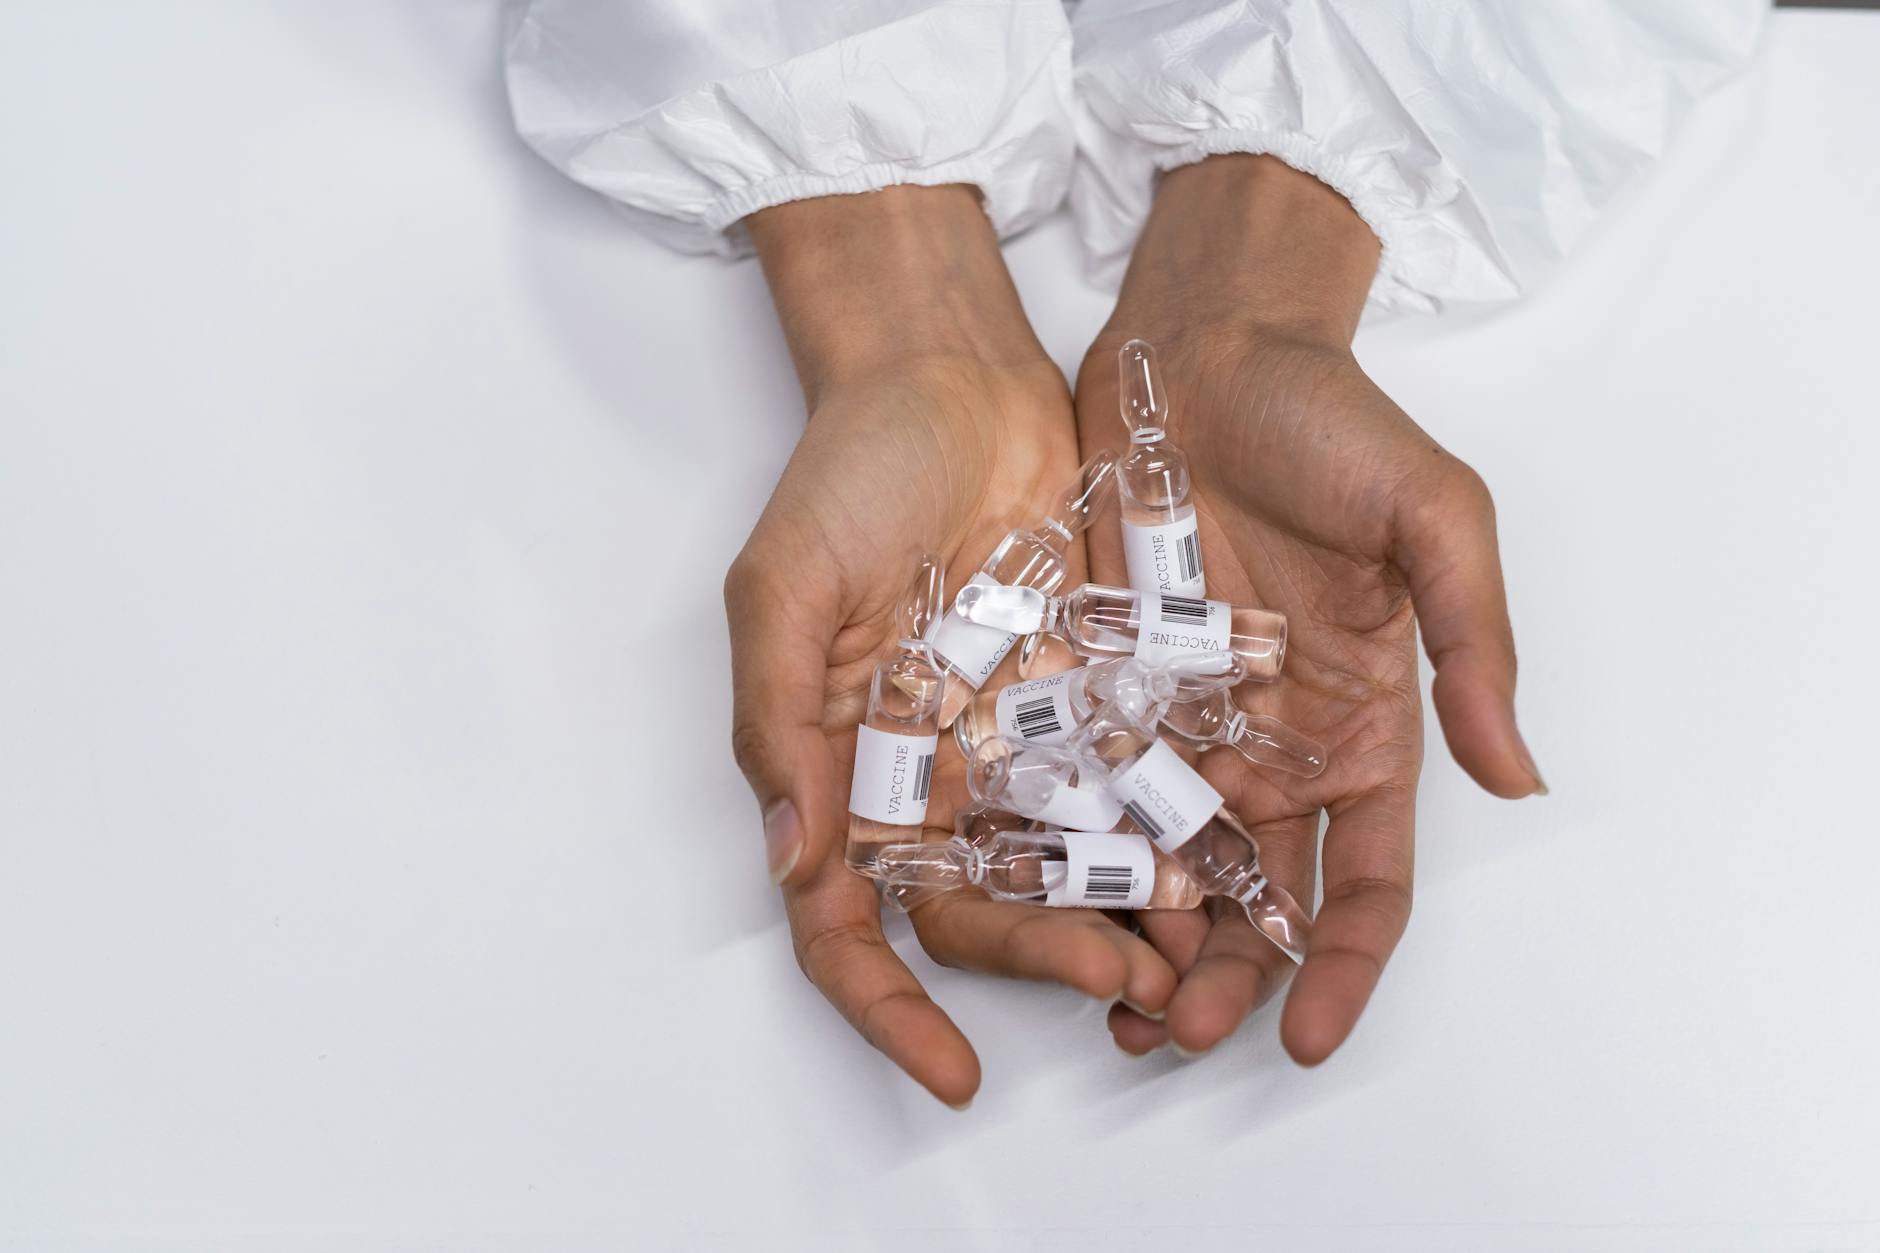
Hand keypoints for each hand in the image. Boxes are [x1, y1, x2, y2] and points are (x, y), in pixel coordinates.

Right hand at [730, 186, 1177, 1105]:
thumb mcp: (781, 589)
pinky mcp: (1094, 695)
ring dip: (1122, 922)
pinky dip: (1167, 836)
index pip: (849, 925)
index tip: (950, 1071)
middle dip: (1045, 962)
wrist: (950, 375)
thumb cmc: (844, 473)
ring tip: (1191, 958)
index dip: (888, 1009)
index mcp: (846, 770)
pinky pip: (1131, 787)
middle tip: (1123, 987)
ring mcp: (1017, 740)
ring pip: (1067, 869)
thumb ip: (780, 722)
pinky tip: (1217, 868)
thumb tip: (793, 859)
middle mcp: (933, 775)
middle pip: (978, 911)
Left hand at [1077, 156, 1544, 1064]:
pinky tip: (1041, 907)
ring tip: (1107, 1009)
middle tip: (1176, 1034)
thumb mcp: (1434, 518)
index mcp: (1365, 725)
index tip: (1304, 1035)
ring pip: (1168, 867)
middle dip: (1228, 977)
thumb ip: (1474, 646)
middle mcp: (1276, 745)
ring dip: (1144, 945)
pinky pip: (1088, 790)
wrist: (1202, 348)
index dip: (1345, 964)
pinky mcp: (1102, 686)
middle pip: (1260, 897)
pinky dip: (1074, 857)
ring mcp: (1185, 722)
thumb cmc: (1332, 421)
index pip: (1368, 879)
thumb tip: (1521, 778)